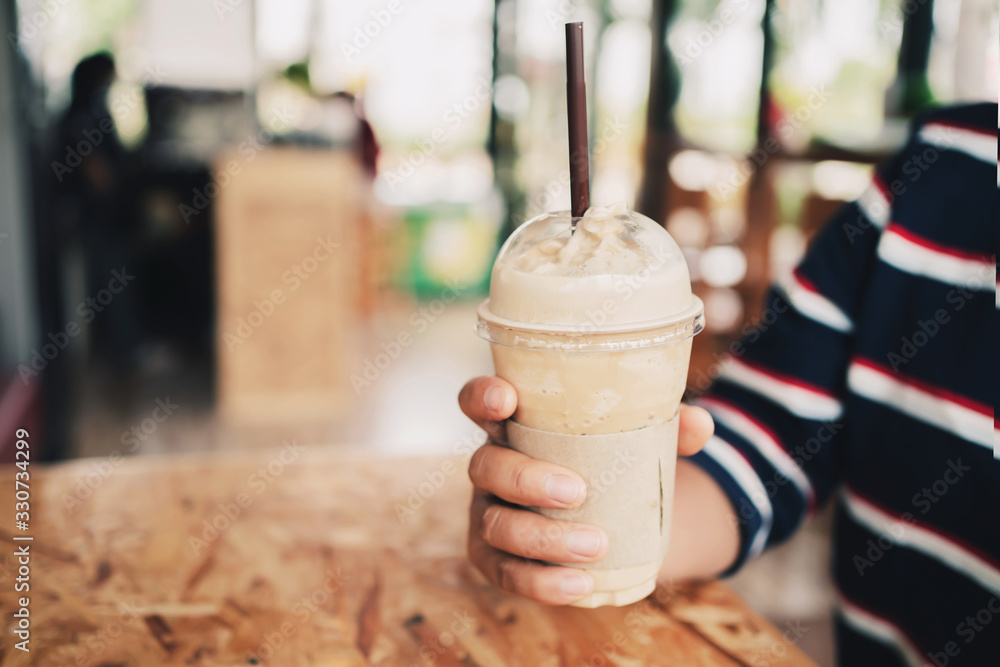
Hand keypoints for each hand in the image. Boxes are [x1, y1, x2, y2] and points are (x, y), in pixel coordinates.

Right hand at [459, 375, 714, 604]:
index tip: (507, 400)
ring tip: (595, 546)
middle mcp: (493, 465)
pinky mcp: (496, 558)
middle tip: (577, 491)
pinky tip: (580, 586)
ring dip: (543, 538)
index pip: (478, 400)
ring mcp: (489, 513)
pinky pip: (506, 574)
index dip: (481, 397)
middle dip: (526, 479)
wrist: (611, 519)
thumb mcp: (638, 438)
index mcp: (515, 424)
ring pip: (495, 525)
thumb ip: (667, 426)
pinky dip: (542, 582)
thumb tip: (701, 424)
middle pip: (485, 466)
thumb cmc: (611, 462)